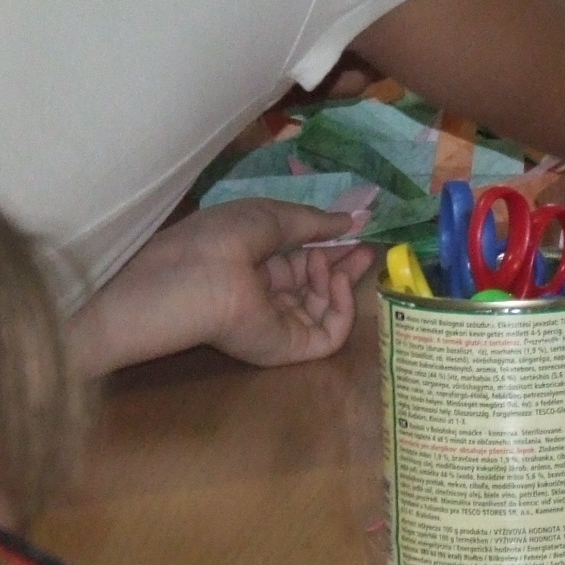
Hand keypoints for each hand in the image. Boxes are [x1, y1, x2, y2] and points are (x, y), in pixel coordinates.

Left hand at [67, 202, 377, 377]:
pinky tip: (335, 281)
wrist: (194, 278)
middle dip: (345, 263)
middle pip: (318, 283)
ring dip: (340, 279)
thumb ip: (315, 222)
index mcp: (257, 262)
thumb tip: (353, 219)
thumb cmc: (223, 238)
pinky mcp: (289, 348)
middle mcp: (269, 294)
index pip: (304, 257)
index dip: (332, 243)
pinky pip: (329, 334)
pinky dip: (342, 307)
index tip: (360, 229)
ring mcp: (280, 323)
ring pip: (326, 308)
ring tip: (348, 259)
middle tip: (370, 248)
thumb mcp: (273, 216)